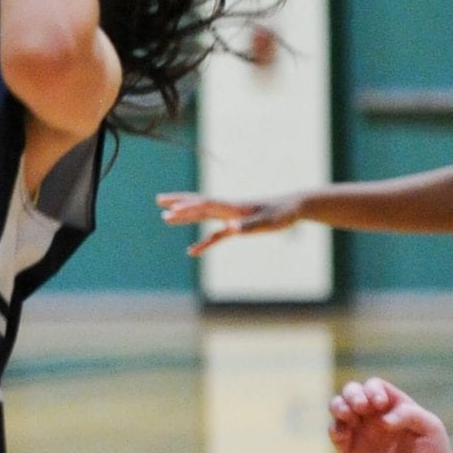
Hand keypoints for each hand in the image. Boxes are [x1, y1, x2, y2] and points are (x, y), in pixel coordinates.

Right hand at [159, 191, 302, 255]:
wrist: (293, 207)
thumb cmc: (282, 214)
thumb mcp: (268, 222)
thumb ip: (248, 225)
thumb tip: (230, 229)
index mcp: (232, 207)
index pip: (205, 205)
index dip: (186, 207)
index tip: (169, 210)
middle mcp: (227, 209)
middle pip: (198, 204)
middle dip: (178, 202)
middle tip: (158, 200)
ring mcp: (230, 217)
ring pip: (202, 215)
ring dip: (184, 215)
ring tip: (165, 215)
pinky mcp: (236, 226)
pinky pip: (213, 234)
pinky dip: (202, 241)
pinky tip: (191, 251)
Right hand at [330, 377, 452, 452]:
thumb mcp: (431, 429)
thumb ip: (410, 414)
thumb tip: (382, 419)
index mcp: (392, 406)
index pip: (375, 386)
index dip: (373, 390)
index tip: (380, 404)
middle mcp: (374, 416)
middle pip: (352, 392)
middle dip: (352, 394)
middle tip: (361, 407)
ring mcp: (361, 433)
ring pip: (338, 408)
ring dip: (338, 406)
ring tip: (347, 415)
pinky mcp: (351, 452)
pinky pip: (335, 434)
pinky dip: (334, 429)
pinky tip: (343, 434)